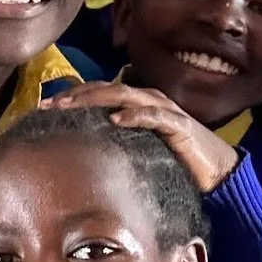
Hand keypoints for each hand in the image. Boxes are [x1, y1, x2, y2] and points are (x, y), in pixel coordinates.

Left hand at [43, 82, 238, 191]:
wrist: (218, 172)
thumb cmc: (177, 162)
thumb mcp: (139, 152)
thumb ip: (116, 147)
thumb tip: (82, 156)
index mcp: (137, 104)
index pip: (99, 93)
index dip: (71, 97)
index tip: (43, 108)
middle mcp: (148, 100)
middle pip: (106, 89)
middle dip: (75, 95)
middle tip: (48, 104)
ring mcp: (164, 110)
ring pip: (124, 96)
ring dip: (96, 99)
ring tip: (71, 106)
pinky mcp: (178, 125)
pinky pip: (153, 116)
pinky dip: (133, 115)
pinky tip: (115, 120)